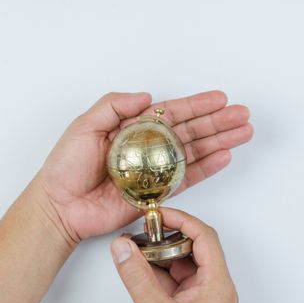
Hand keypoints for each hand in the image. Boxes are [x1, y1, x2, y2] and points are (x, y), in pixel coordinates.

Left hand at [35, 91, 252, 243]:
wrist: (61, 206)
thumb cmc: (66, 166)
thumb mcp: (84, 126)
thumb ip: (113, 106)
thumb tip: (147, 96)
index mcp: (133, 128)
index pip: (171, 112)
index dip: (197, 105)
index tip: (220, 99)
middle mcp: (148, 147)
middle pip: (190, 130)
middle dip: (218, 122)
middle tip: (243, 115)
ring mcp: (155, 170)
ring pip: (194, 152)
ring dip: (219, 142)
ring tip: (243, 133)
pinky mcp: (157, 193)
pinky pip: (187, 179)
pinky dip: (207, 168)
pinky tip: (224, 157)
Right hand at [110, 208, 237, 302]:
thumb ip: (137, 278)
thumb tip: (123, 248)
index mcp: (217, 286)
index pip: (205, 238)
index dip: (183, 220)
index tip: (161, 213)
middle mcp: (213, 289)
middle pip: (194, 248)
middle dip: (168, 238)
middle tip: (145, 230)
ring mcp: (200, 299)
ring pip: (182, 264)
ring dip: (160, 256)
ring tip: (138, 249)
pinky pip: (173, 281)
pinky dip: (157, 273)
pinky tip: (140, 269)